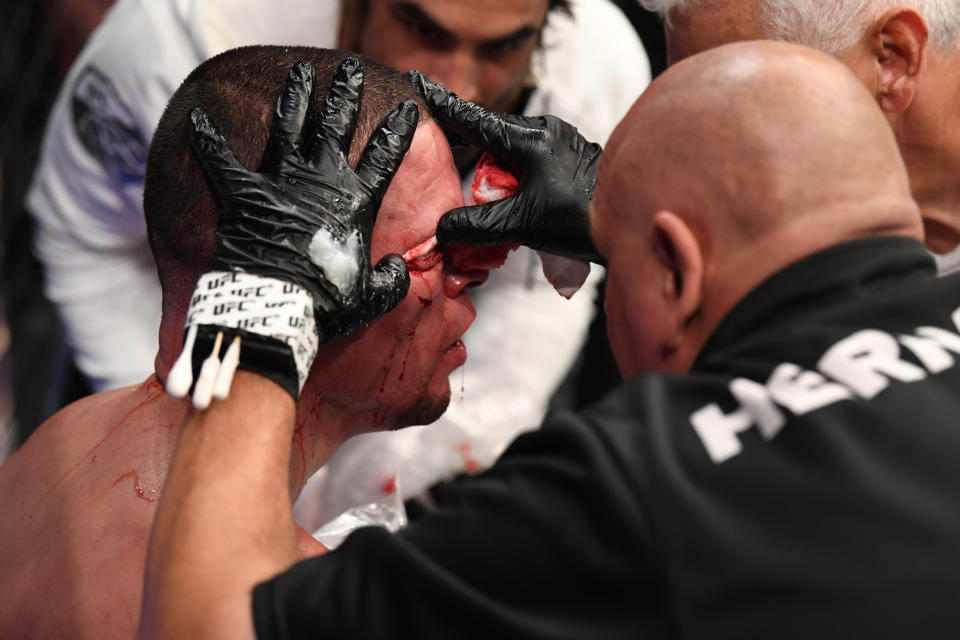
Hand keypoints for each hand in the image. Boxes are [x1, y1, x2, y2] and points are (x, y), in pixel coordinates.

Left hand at [167, 59, 417, 403]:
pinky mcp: (242, 194)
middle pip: (335, 126)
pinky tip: (197, 118)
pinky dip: (207, 140)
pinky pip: (219, 161)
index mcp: (354, 204)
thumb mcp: (374, 298)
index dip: (398, 131)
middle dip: (345, 94)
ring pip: (288, 126)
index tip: (407, 109)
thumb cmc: (325, 307)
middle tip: (350, 71)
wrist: (274, 313)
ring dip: (295, 97)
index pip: (384, 157)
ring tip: (300, 74)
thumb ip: (393, 279)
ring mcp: (278, 183)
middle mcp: (318, 183)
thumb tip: (399, 268)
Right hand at [407, 70, 604, 264]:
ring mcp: (559, 141)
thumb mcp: (522, 225)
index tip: (420, 85)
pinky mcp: (569, 156)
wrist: (633, 224)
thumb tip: (443, 229)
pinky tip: (521, 206)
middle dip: (474, 161)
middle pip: (491, 139)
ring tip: (503, 208)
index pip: (474, 119)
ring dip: (499, 180)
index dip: (443, 106)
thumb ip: (477, 226)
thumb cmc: (583, 219)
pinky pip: (529, 163)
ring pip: (510, 153)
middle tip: (461, 178)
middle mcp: (545, 132)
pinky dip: (517, 182)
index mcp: (530, 139)